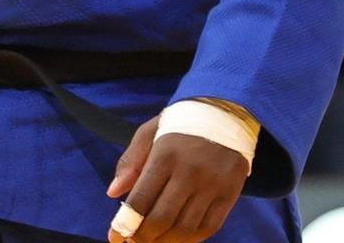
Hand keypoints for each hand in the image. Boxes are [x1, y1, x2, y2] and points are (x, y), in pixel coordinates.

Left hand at [106, 116, 248, 242]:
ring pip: (185, 229)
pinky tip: (177, 237)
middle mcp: (190, 171)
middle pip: (162, 219)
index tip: (115, 236)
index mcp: (166, 154)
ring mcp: (212, 184)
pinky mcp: (230, 193)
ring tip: (153, 241)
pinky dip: (190, 240)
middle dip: (143, 238)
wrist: (227, 113)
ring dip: (165, 242)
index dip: (125, 224)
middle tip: (133, 241)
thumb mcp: (150, 132)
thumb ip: (130, 162)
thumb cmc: (181, 125)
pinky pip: (208, 227)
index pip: (141, 199)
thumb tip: (113, 193)